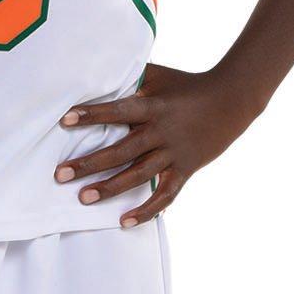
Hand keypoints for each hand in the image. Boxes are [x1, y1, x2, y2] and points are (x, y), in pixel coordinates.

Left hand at [54, 63, 257, 224]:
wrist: (232, 99)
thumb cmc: (188, 85)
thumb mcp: (159, 76)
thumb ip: (131, 78)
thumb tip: (98, 72)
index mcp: (153, 106)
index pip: (118, 110)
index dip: (92, 115)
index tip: (65, 119)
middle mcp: (161, 132)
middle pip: (122, 150)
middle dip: (89, 163)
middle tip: (60, 174)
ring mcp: (174, 153)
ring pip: (139, 175)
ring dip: (110, 188)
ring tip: (84, 197)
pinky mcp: (185, 169)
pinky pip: (166, 195)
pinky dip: (147, 210)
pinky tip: (124, 221)